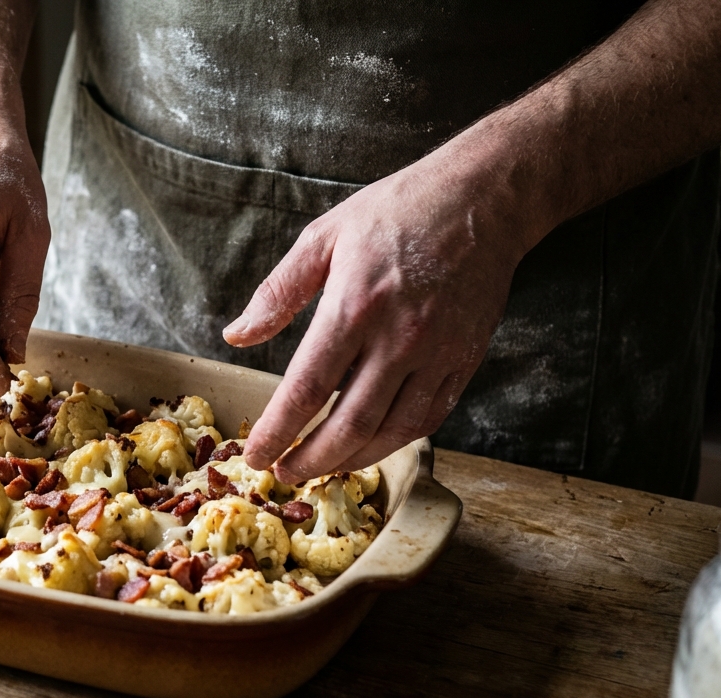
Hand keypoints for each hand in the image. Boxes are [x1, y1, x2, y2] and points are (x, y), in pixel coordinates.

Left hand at [224, 159, 533, 482]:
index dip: (278, 431)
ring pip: (392, 432)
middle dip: (311, 460)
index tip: (255, 455)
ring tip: (321, 467)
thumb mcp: (322, 238)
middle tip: (284, 473)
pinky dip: (395, 442)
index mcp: (353, 306)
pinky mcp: (464, 361)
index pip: (307, 388)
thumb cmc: (396, 211)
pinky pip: (428, 419)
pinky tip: (369, 445)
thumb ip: (276, 294)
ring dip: (352, 460)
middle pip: (350, 425)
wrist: (483, 200)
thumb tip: (236, 336)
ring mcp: (437, 354)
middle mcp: (399, 338)